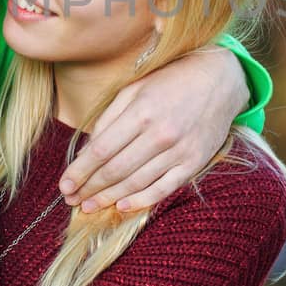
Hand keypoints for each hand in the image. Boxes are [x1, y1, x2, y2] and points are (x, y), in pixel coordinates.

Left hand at [60, 45, 248, 212]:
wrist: (220, 79)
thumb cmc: (170, 81)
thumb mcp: (134, 88)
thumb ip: (109, 118)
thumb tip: (87, 151)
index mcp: (142, 111)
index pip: (101, 150)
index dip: (80, 171)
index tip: (64, 184)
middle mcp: (161, 134)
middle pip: (116, 170)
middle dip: (90, 188)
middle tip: (72, 200)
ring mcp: (180, 150)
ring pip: (137, 183)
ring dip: (109, 198)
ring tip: (89, 207)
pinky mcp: (194, 162)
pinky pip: (164, 188)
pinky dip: (142, 200)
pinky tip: (122, 207)